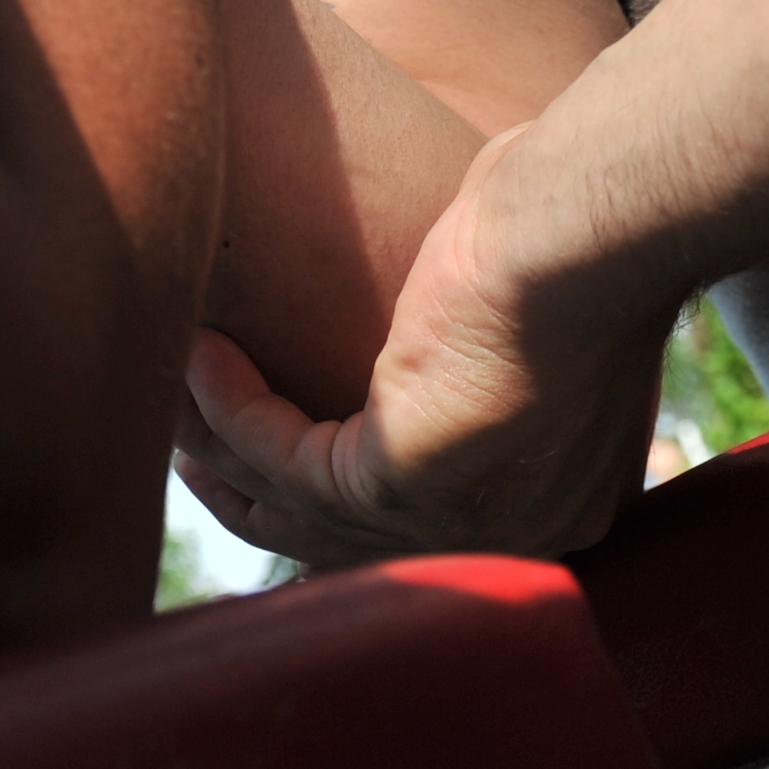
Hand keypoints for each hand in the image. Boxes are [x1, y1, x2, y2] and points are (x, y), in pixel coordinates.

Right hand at [172, 120, 671, 566]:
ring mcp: (455, 523)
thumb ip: (486, 347)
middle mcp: (510, 538)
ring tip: (180, 403)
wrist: (588, 229)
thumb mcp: (535, 306)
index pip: (431, 534)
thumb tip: (433, 329)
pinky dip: (232, 405)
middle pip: (352, 540)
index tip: (283, 451)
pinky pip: (283, 456)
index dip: (341, 498)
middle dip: (266, 496)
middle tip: (208, 454)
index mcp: (558, 504)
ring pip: (302, 504)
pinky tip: (201, 353)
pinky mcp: (397, 479)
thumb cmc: (582, 234)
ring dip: (229, 449)